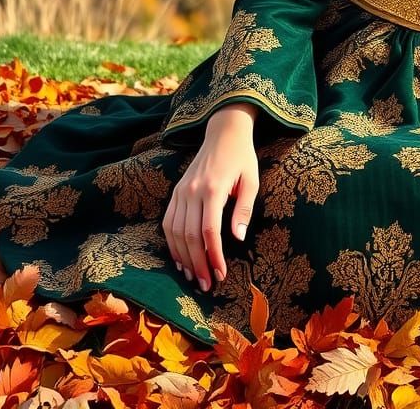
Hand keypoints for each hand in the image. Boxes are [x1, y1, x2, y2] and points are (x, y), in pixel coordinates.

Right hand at [162, 107, 259, 292]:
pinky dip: (172, 243)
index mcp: (213, 188)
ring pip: (174, 232)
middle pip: (189, 236)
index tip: (220, 275)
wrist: (223, 133)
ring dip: (181, 258)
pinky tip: (180, 258)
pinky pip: (168, 222)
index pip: (209, 231)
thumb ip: (244, 209)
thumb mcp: (251, 181)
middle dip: (197, 264)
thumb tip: (237, 239)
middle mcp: (192, 191)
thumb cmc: (242, 158)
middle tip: (206, 285)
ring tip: (192, 277)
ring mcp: (180, 191)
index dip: (213, 256)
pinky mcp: (175, 192)